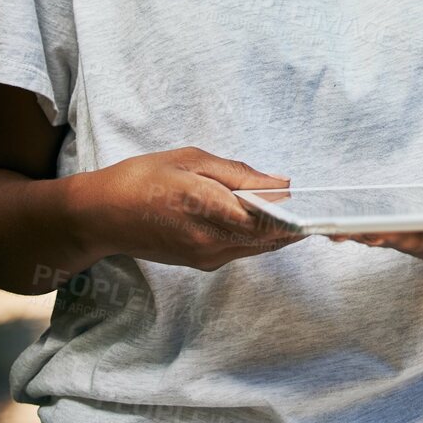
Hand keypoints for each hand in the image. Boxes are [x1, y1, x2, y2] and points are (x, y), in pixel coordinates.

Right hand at [72, 146, 304, 271]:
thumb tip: (283, 184)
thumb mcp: (191, 160)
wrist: (99, 216)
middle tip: (323, 207)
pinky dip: (259, 235)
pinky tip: (267, 218)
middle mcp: (208, 240)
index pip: (265, 219)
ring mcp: (205, 257)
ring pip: (258, 246)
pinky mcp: (201, 263)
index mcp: (205, 207)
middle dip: (296, 223)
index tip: (321, 203)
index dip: (296, 213)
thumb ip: (239, 174)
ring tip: (300, 209)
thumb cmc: (142, 178)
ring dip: (280, 230)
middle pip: (268, 237)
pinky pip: (242, 250)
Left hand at [326, 223, 422, 289]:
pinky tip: (328, 228)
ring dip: (362, 235)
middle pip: (412, 240)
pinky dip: (355, 231)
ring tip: (335, 230)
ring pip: (388, 239)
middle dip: (390, 236)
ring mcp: (416, 244)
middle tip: (367, 232)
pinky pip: (376, 234)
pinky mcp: (402, 239)